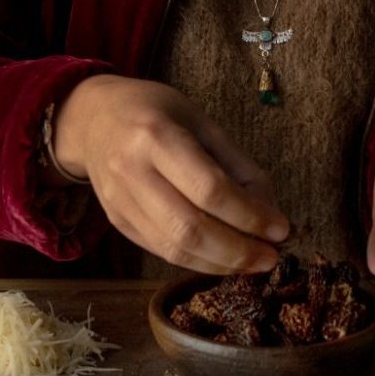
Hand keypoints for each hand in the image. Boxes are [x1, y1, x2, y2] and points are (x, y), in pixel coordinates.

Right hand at [53, 75, 288, 273]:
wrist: (93, 118)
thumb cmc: (156, 112)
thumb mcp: (201, 122)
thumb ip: (237, 166)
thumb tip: (271, 213)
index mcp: (155, 136)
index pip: (209, 189)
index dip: (249, 215)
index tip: (281, 228)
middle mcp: (131, 171)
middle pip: (189, 228)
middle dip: (238, 250)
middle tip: (271, 257)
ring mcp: (119, 201)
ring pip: (174, 248)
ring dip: (220, 264)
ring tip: (253, 262)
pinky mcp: (116, 222)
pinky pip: (162, 251)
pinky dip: (198, 261)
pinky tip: (224, 259)